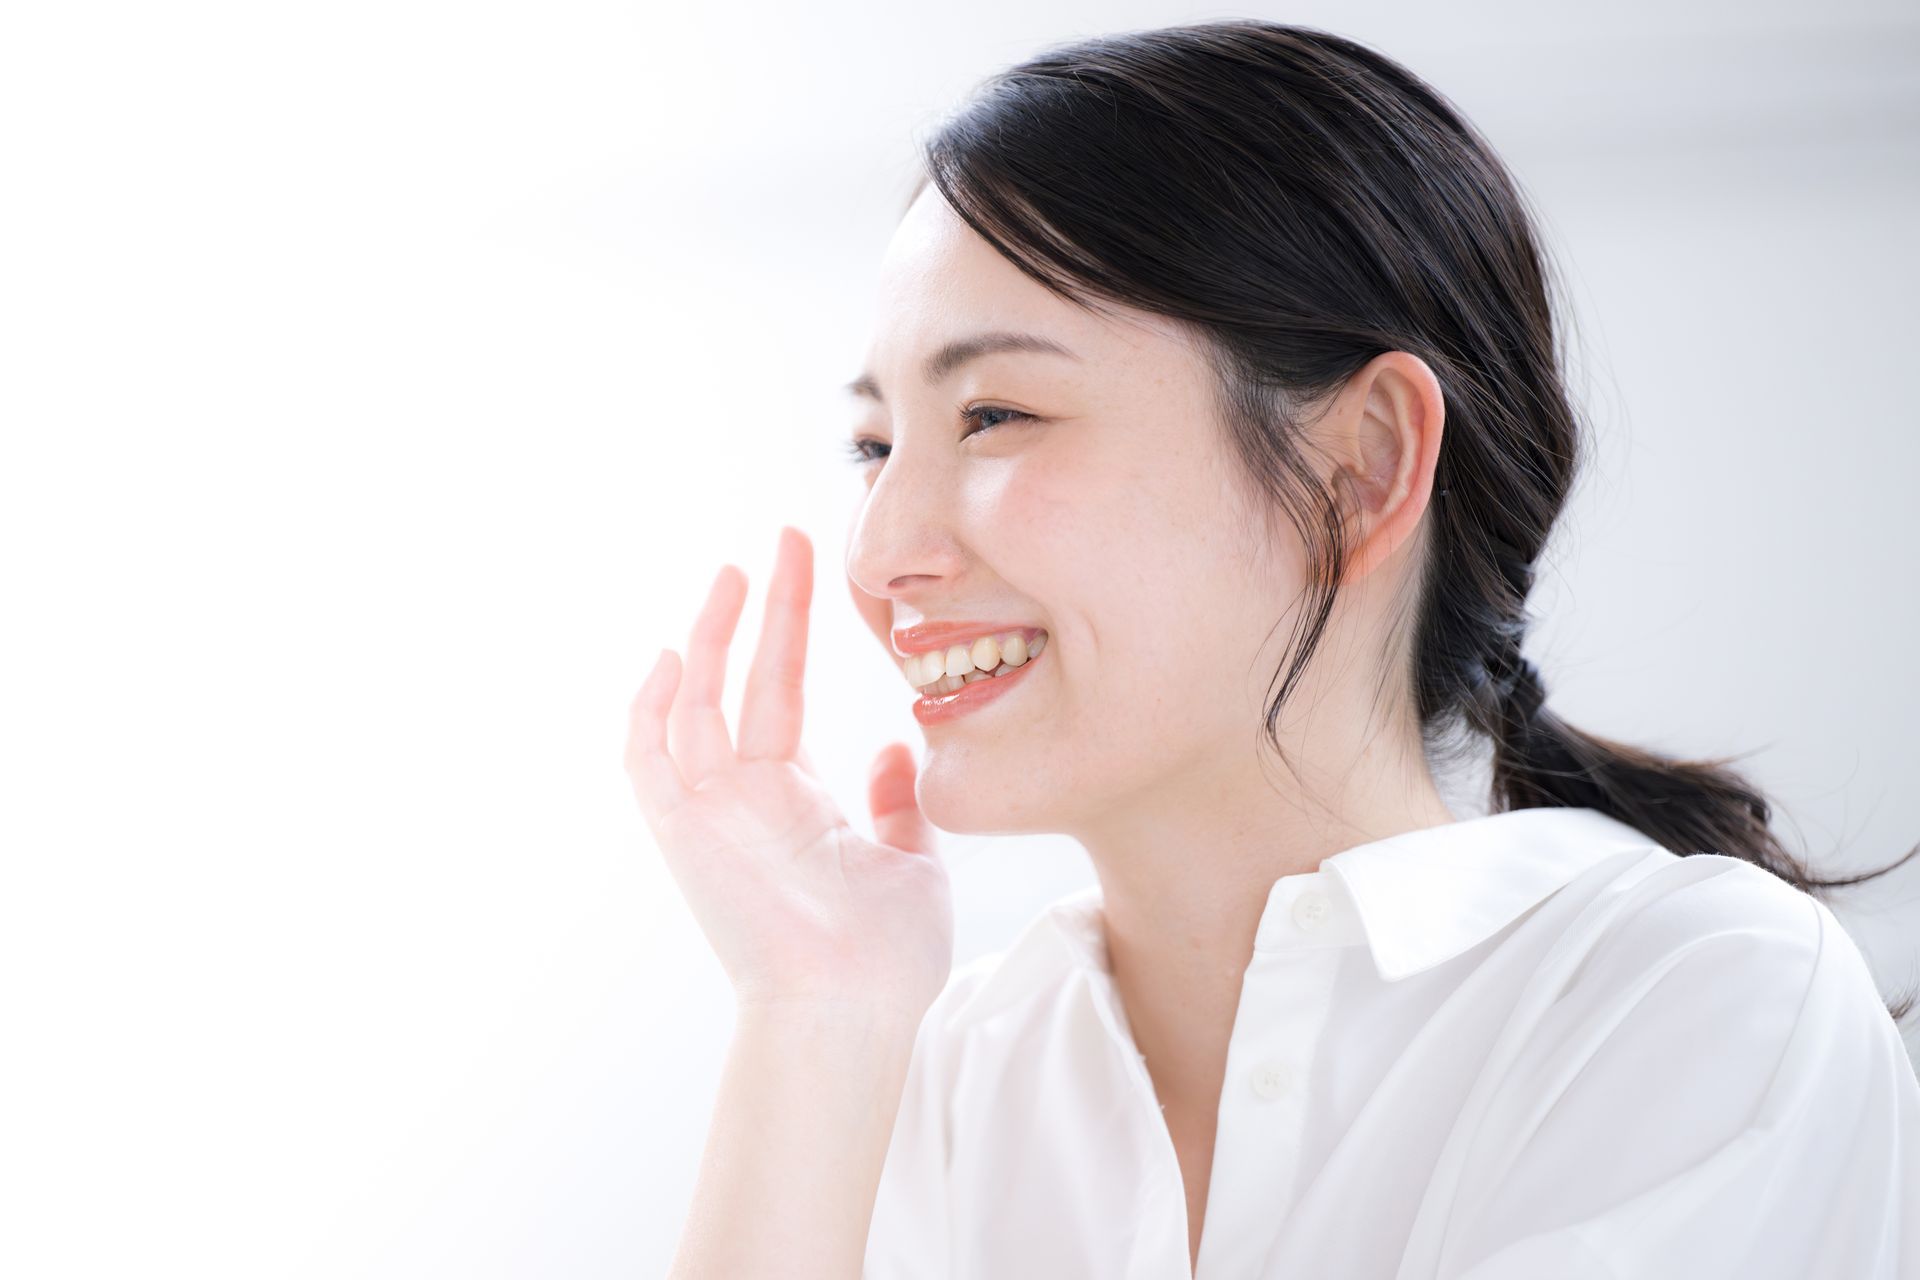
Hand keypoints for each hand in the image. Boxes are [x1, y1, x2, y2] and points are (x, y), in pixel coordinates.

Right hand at [624, 526, 952, 1018]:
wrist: (853, 1013)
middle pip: (739, 680)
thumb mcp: (910, 861)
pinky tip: (671, 656)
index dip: (789, 627)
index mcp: (793, 800)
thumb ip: (898, 802)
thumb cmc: (885, 957)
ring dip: (708, 639)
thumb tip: (896, 745)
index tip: (809, 565)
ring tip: (734, 573)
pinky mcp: (683, 834)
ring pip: (692, 706)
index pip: (781, 692)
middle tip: (781, 541)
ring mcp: (710, 813)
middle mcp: (744, 797)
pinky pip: (649, 761)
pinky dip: (650, 710)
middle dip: (758, 609)